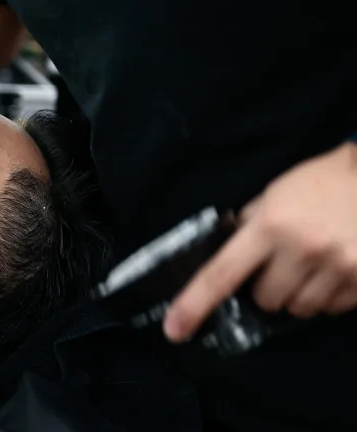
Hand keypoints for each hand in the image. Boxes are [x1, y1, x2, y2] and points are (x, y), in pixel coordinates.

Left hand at [165, 142, 356, 341]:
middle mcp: (302, 250)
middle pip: (265, 300)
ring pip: (299, 309)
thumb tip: (222, 253)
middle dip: (266, 287)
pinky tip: (333, 268)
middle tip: (279, 263)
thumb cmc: (320, 183)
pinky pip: (331, 309)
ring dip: (297, 294)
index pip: (221, 273)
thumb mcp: (274, 195)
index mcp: (270, 226)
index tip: (174, 330)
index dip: (194, 304)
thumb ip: (248, 225)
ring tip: (310, 264)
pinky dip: (327, 296)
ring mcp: (338, 268)